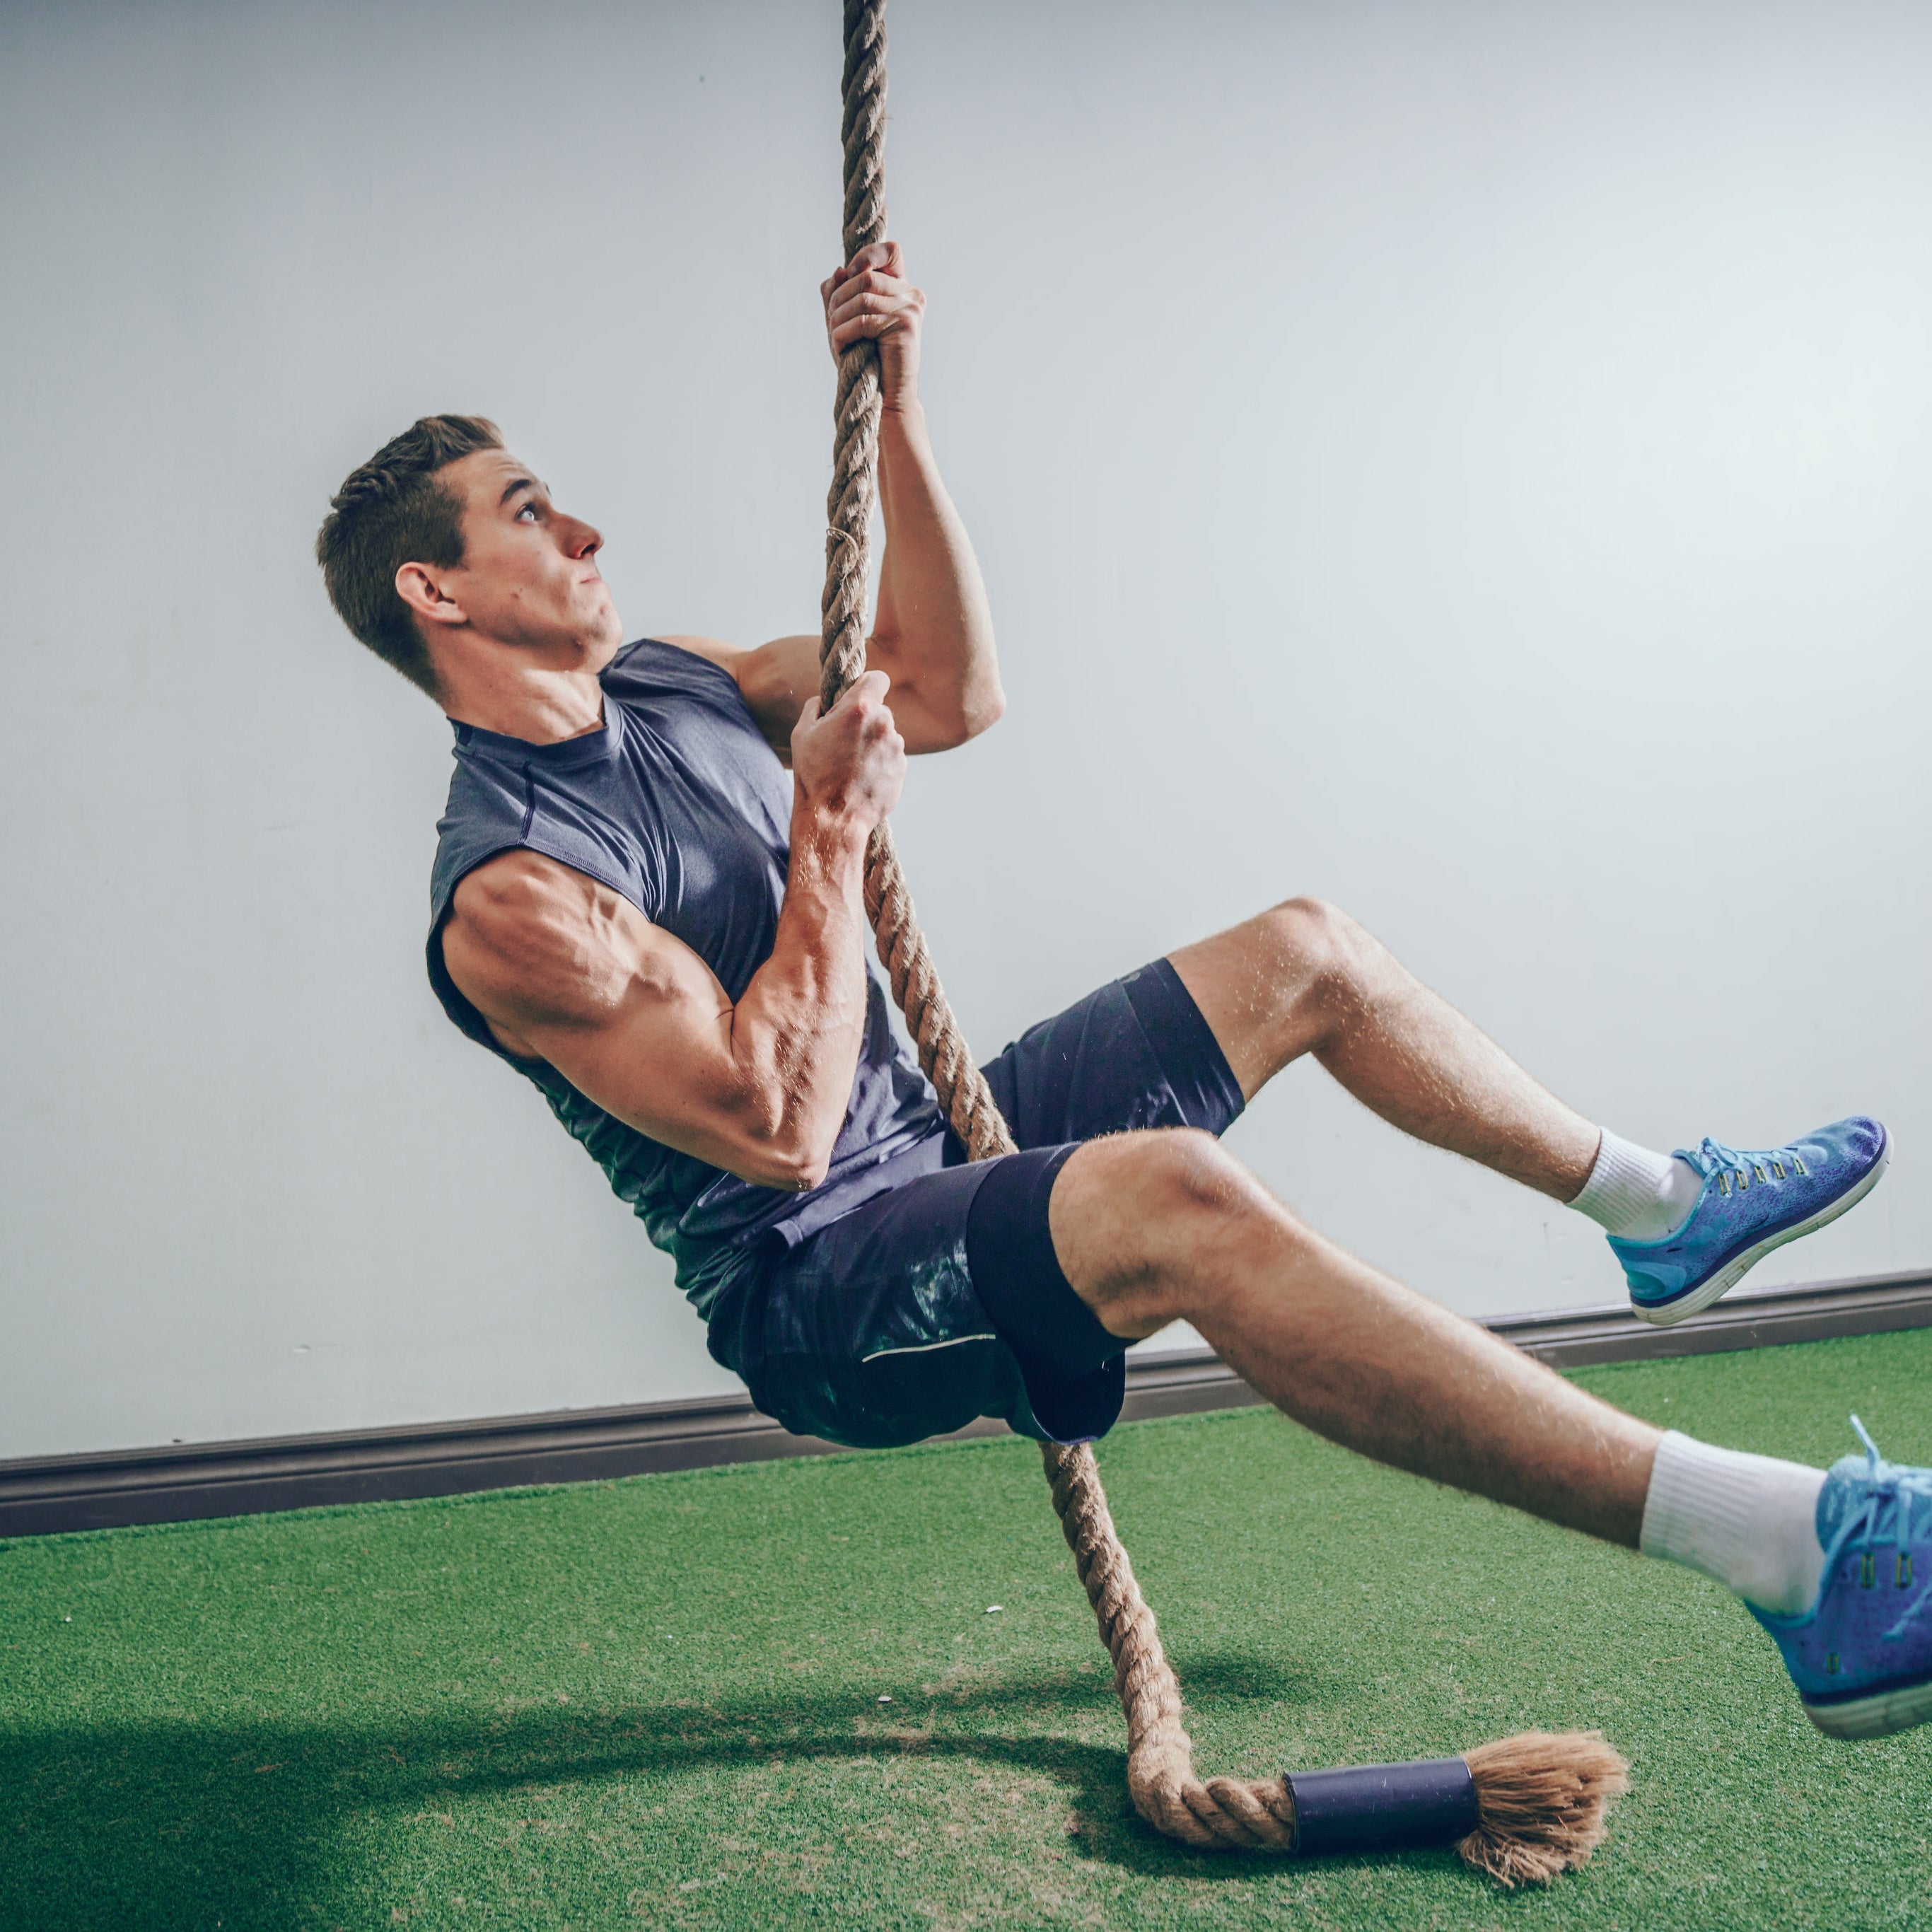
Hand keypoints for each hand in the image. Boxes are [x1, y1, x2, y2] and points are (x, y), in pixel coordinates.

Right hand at [790, 668, 905, 831]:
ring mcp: (896, 748)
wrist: (833, 818)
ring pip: (886, 734)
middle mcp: (884, 724)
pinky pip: (891, 756)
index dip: (867, 685)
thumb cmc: (814, 774)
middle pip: (880, 709)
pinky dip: (880, 762)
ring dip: (873, 742)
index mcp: (860, 708)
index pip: (878, 678)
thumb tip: (826, 699)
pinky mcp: (902, 768)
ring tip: (850, 764)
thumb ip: (816, 706)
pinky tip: (861, 777)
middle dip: (865, 719)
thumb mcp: (802, 732)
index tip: (859, 696)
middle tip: (843, 740)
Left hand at [822, 241, 924, 410]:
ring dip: (838, 317)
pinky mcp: (906, 326)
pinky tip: (840, 348)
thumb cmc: (866, 360)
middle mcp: (911, 294)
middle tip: (831, 321)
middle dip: (838, 297)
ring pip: (862, 296)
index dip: (865, 256)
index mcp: (901, 288)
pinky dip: (843, 333)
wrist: (886, 397)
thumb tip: (838, 270)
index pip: (890, 250)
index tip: (848, 277)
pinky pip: (863, 319)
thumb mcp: (847, 320)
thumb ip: (840, 293)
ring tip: (834, 336)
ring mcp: (911, 308)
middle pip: (865, 275)